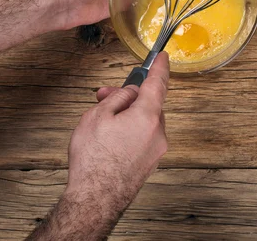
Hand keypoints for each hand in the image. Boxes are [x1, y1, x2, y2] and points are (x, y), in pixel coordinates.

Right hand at [48, 53, 169, 238]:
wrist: (96, 199)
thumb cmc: (94, 159)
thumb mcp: (98, 116)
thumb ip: (119, 98)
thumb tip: (131, 93)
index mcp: (148, 116)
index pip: (158, 83)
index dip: (160, 67)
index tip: (163, 57)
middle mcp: (158, 133)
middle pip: (148, 104)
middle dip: (127, 97)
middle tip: (103, 96)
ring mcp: (156, 150)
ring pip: (144, 121)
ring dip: (127, 115)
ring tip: (102, 123)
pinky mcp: (150, 163)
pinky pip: (143, 137)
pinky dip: (130, 131)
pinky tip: (110, 140)